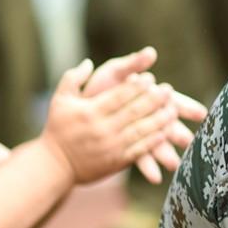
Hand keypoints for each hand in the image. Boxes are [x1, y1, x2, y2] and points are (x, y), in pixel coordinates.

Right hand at [40, 58, 178, 184]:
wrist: (54, 166)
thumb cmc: (57, 130)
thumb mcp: (60, 100)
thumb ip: (73, 79)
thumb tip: (89, 62)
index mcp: (90, 112)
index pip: (119, 96)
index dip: (137, 86)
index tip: (150, 77)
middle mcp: (103, 129)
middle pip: (135, 111)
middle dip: (154, 99)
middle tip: (168, 89)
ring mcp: (111, 146)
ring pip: (141, 130)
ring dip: (160, 118)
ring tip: (174, 109)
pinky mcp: (117, 161)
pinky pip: (140, 149)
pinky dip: (154, 139)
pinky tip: (166, 131)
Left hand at [81, 47, 207, 183]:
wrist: (78, 108)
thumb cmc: (100, 87)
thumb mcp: (115, 71)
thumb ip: (133, 64)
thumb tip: (151, 53)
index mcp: (148, 97)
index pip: (172, 102)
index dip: (187, 107)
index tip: (202, 113)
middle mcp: (146, 116)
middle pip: (167, 126)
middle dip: (178, 134)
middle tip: (191, 142)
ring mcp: (137, 132)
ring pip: (155, 144)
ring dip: (165, 155)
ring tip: (174, 165)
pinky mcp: (125, 146)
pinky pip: (137, 157)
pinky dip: (146, 167)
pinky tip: (155, 177)